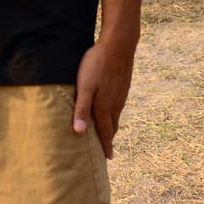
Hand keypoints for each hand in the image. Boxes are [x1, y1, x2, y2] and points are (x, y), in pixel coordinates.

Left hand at [72, 37, 136, 158]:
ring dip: (112, 126)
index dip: (106, 146)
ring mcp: (121, 94)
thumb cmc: (97, 64)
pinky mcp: (123, 85)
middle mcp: (115, 103)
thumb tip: (80, 132)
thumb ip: (82, 109)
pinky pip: (119, 104)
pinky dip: (115, 113)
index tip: (109, 158)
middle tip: (108, 149)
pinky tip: (112, 108)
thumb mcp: (85, 86)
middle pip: (112, 126)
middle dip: (110, 138)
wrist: (119, 44)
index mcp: (104, 106)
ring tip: (109, 132)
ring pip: (116, 115)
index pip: (105, 132)